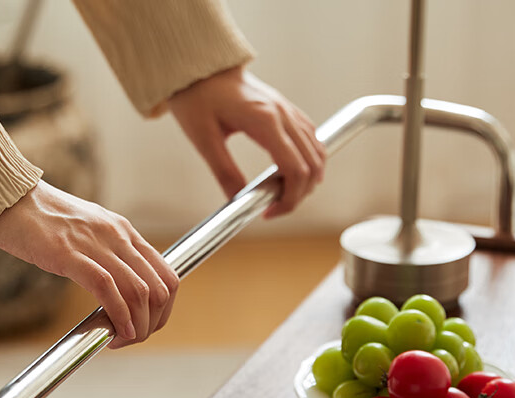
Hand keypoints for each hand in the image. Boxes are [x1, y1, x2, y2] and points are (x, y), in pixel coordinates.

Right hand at [0, 181, 178, 347]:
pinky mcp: (69, 254)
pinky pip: (107, 289)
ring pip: (139, 292)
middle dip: (152, 322)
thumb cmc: (39, 221)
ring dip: (136, 326)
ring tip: (122, 340)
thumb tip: (115, 295)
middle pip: (158, 289)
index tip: (145, 326)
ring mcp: (95, 244)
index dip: (163, 310)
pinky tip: (115, 333)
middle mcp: (117, 236)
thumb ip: (106, 257)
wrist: (6, 198)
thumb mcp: (85, 234)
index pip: (166, 276)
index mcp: (123, 231)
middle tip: (131, 338)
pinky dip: (118, 316)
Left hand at [167, 66, 325, 217]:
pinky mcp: (285, 110)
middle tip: (274, 209)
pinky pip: (310, 139)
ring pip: (317, 152)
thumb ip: (224, 172)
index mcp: (265, 121)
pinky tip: (289, 175)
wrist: (200, 66)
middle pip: (312, 165)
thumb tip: (239, 203)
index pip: (295, 169)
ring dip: (307, 180)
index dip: (288, 199)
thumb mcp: (204, 140)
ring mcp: (287, 110)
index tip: (268, 213)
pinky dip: (307, 162)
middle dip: (298, 194)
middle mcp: (283, 114)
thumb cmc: (198, 97)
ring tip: (281, 195)